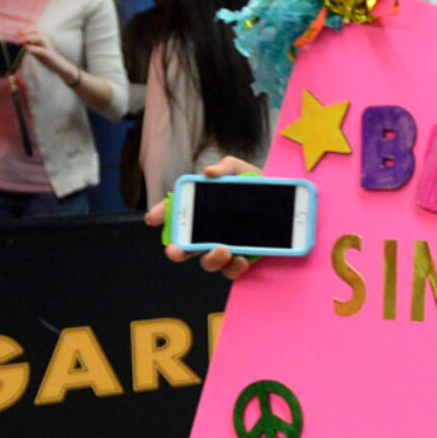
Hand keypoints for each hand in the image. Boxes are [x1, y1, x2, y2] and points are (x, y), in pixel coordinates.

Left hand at [17, 28, 69, 80]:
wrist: (58, 65)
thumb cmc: (46, 57)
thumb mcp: (35, 49)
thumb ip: (29, 44)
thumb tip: (19, 40)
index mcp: (41, 38)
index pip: (33, 29)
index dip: (24, 29)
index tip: (17, 33)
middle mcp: (45, 40)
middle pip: (35, 31)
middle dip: (25, 31)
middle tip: (17, 35)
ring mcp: (47, 47)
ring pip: (39, 38)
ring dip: (29, 38)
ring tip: (20, 40)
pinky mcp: (49, 55)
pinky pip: (41, 50)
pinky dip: (33, 48)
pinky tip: (26, 48)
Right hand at [147, 156, 263, 280]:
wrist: (283, 203)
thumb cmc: (256, 186)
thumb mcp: (242, 172)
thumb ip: (226, 167)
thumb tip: (209, 172)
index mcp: (202, 210)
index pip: (175, 213)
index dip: (161, 214)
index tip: (153, 218)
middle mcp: (207, 233)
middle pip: (184, 247)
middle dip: (176, 251)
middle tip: (175, 251)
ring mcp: (224, 248)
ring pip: (208, 262)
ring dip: (211, 259)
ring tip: (222, 250)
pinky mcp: (241, 259)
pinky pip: (232, 270)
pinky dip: (235, 267)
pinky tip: (242, 259)